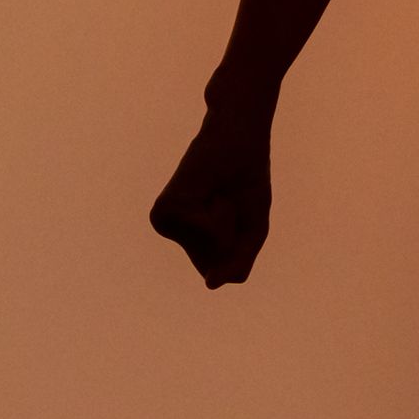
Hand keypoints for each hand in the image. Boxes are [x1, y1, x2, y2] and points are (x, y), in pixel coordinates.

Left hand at [151, 101, 272, 286]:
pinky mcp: (165, 210)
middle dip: (235, 235)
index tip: (240, 211)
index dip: (243, 245)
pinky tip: (209, 188)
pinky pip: (203, 231)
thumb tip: (210, 284)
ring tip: (219, 192)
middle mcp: (178, 235)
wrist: (237, 133)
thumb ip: (238, 263)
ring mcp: (169, 223)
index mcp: (197, 242)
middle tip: (229, 198)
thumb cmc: (246, 178)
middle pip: (217, 266)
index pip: (226, 273)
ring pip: (211, 250)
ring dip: (226, 221)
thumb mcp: (254, 228)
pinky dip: (217, 212)